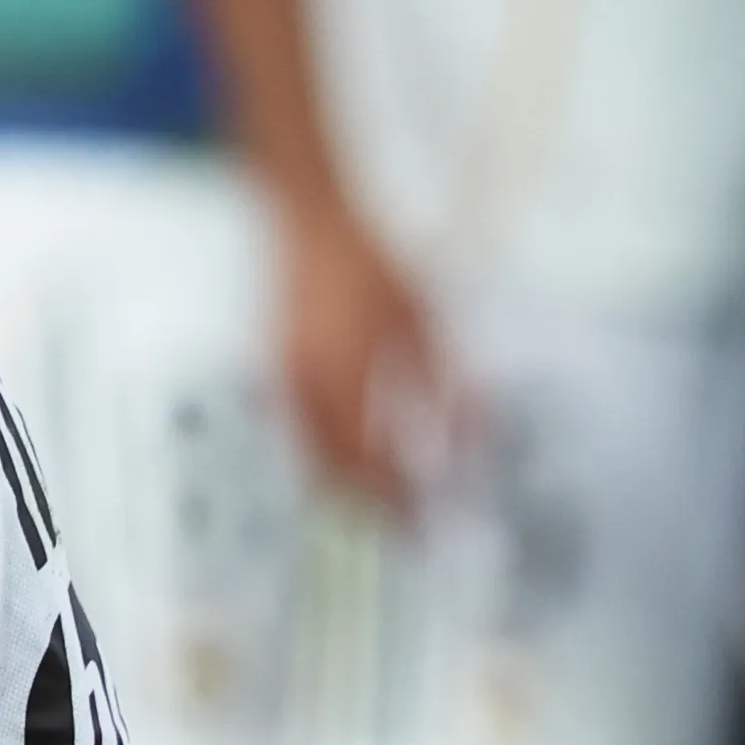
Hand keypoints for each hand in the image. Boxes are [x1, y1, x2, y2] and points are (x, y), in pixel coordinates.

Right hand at [274, 212, 463, 499]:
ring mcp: (285, 381)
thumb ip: (447, 382)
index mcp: (350, 377)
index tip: (422, 518)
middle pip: (335, 474)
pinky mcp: (273, 371)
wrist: (311, 224)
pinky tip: (340, 448)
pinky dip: (317, 451)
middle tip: (398, 519)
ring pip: (308, 457)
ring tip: (373, 493)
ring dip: (340, 483)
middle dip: (367, 502)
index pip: (374, 464)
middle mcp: (311, 388)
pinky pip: (292, 431)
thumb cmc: (368, 263)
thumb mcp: (423, 321)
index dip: (399, 498)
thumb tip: (471, 433)